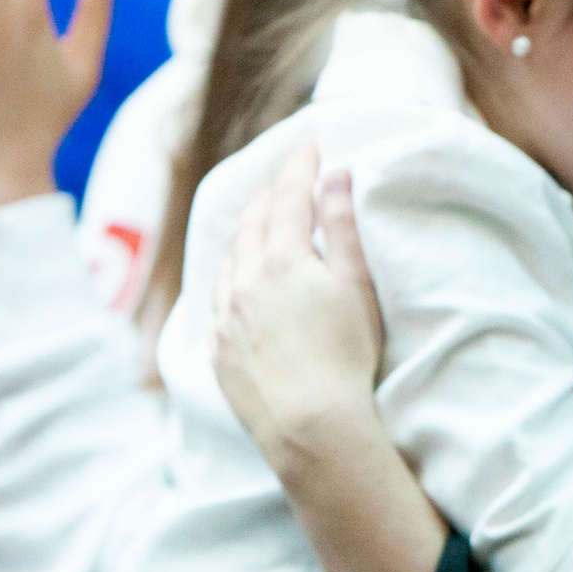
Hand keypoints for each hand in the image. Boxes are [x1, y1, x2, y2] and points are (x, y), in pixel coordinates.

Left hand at [214, 143, 387, 469]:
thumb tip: (336, 173)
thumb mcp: (355, 286)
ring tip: (260, 213)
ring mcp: (225, 315)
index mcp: (281, 258)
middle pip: (253, 219)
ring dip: (246, 226)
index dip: (299, 166)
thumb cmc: (345, 357)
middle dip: (271, 190)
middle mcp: (244, 279)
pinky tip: (237, 272)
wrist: (310, 427)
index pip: (289, 196)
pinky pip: (217, 294)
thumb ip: (343, 225)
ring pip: (229, 255)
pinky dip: (230, 269)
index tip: (310, 144)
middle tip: (287, 171)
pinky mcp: (217, 348)